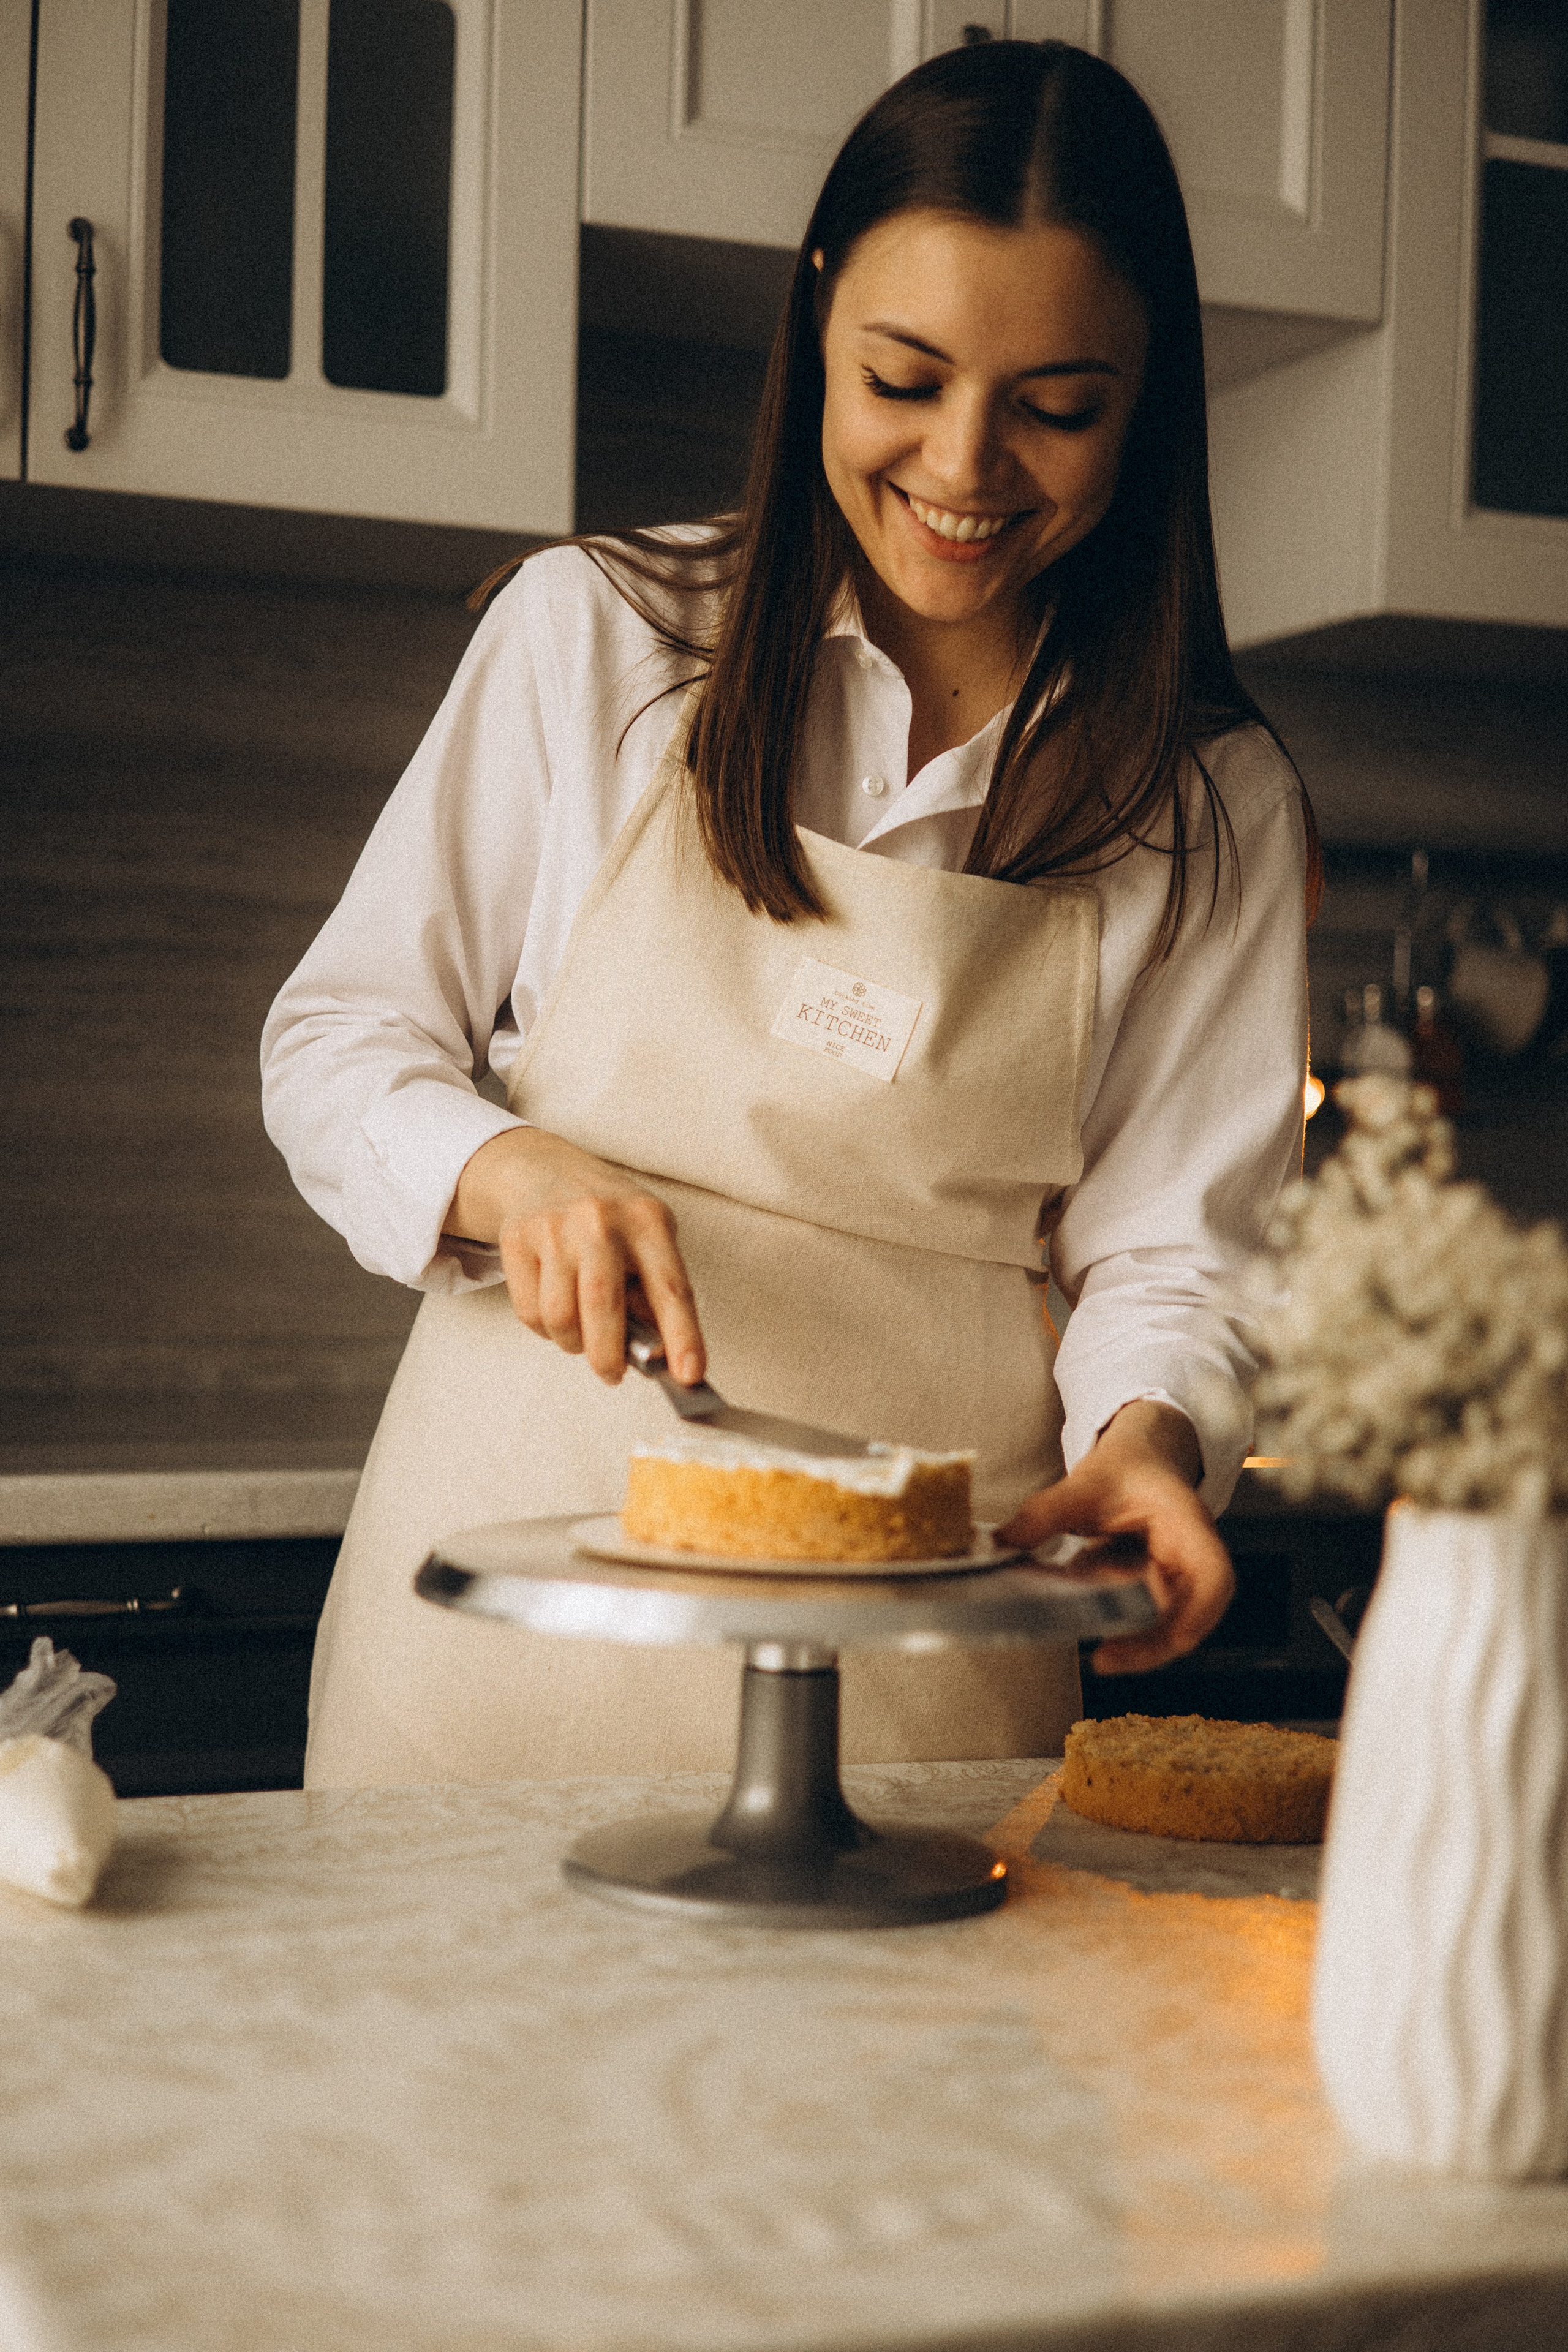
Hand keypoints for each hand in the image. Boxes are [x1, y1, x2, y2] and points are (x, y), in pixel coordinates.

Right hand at [443, 1127, 704, 1385]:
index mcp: (647, 1220)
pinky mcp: (517, 1239)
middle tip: (613, 1374)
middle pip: (603, 1308)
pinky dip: (545, 1329)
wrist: (545, 1172)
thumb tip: (658, 1355)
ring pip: (560, 1318)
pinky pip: (529, 1313)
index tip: (690, 1375)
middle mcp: (600, 1219)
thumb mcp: (647, 1239)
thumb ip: (654, 1292)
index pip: (671, 1287)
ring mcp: (555, 1227)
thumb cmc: (609, 1219)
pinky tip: (556, 1309)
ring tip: (582, 1332)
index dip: (682, 1336)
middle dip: (609, 1357)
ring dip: (573, 1343)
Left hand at [997, 1401, 1234, 1674]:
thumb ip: (1046, 1513)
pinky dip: (1115, 1619)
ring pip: (1164, 1626)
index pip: (1214, 1580)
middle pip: (1188, 1617)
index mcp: (1190, 1527)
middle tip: (1103, 1659)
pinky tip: (1083, 1612)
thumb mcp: (1086, 1482)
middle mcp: (1194, 1560)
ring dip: (1130, 1634)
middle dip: (1147, 1642)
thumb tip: (1000, 1545)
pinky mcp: (1159, 1592)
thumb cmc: (1127, 1466)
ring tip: (1094, 1644)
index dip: (1196, 1616)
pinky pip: (1143, 1619)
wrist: (1143, 1455)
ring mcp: (1179, 1580)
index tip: (1169, 1641)